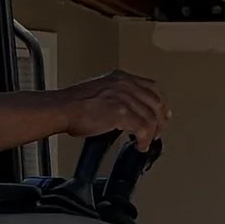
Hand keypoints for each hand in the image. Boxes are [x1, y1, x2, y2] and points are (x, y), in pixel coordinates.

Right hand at [53, 70, 167, 146]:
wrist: (61, 109)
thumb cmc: (73, 104)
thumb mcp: (100, 90)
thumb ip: (116, 96)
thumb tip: (127, 112)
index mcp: (120, 78)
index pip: (151, 87)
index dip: (160, 103)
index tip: (163, 114)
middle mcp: (125, 84)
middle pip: (156, 102)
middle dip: (160, 120)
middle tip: (158, 132)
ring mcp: (124, 98)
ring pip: (151, 117)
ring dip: (152, 133)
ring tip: (146, 142)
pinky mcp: (122, 113)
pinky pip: (143, 129)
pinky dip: (144, 140)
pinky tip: (140, 145)